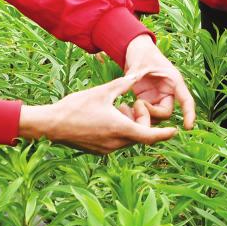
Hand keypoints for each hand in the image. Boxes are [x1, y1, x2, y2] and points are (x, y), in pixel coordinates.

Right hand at [18, 72, 177, 153]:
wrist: (51, 125)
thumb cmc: (76, 106)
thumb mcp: (103, 91)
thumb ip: (124, 84)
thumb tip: (139, 74)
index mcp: (120, 129)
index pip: (150, 136)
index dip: (165, 134)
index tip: (175, 131)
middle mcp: (116, 143)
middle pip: (140, 135)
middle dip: (141, 121)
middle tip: (130, 105)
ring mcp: (106, 149)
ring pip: (128, 139)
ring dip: (129, 125)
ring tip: (117, 109)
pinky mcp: (98, 151)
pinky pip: (116, 142)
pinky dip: (119, 131)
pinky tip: (107, 118)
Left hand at [123, 34, 195, 128]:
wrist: (135, 50)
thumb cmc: (142, 53)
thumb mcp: (140, 62)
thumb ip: (135, 76)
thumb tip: (126, 85)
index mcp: (173, 81)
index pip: (186, 100)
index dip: (189, 114)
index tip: (188, 127)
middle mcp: (168, 92)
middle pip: (166, 113)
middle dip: (153, 114)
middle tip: (138, 104)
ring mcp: (157, 98)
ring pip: (155, 117)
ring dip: (144, 116)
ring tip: (130, 107)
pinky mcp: (147, 100)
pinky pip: (146, 114)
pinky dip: (138, 115)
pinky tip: (128, 110)